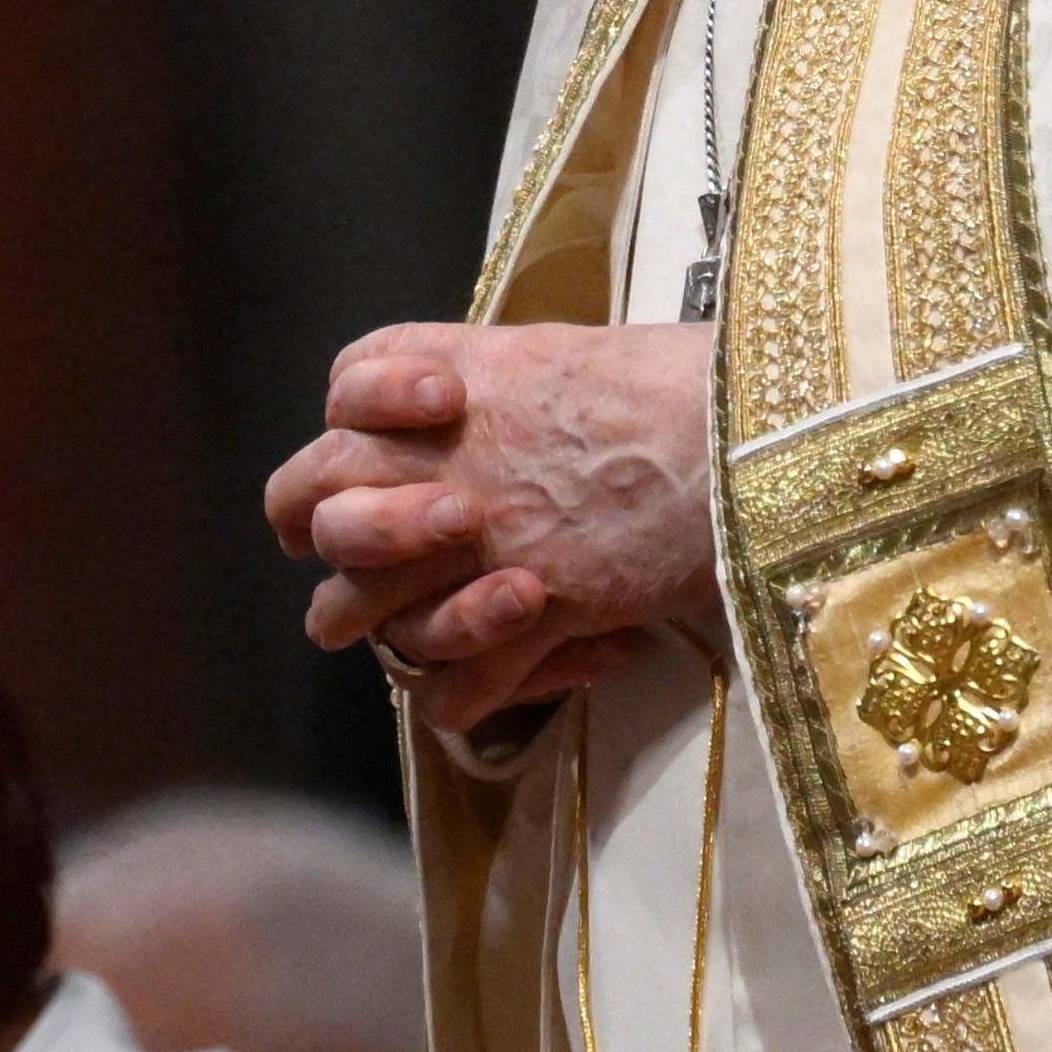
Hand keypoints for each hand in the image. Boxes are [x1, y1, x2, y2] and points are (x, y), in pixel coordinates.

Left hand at [268, 317, 718, 730]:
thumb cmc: (673, 382)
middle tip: (388, 550)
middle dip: (338, 536)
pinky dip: (462, 696)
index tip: (423, 420)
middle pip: (312, 510)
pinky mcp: (525, 621)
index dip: (359, 415)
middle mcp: (432, 466)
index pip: (344, 393)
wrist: (739, 438)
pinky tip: (498, 676)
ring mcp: (469, 550)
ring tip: (430, 623)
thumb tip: (485, 411)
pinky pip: (447, 690)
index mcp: (444, 381)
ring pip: (358, 611)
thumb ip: (497, 387)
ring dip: (385, 623)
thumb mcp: (563, 355)